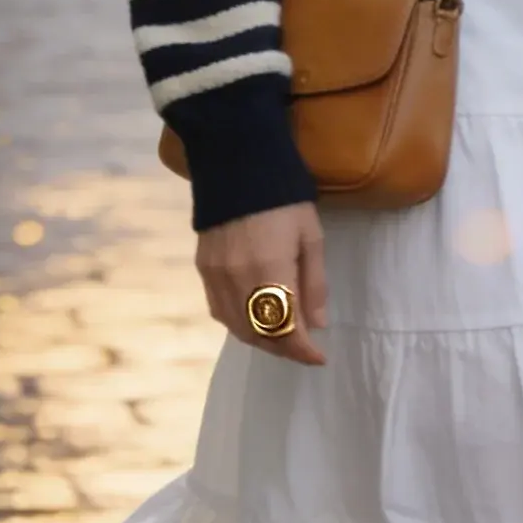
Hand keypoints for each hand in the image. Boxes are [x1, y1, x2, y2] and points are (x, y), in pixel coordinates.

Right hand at [195, 202, 327, 365]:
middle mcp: (237, 280)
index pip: (286, 328)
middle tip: (303, 349)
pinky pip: (219, 310)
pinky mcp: (203, 268)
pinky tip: (253, 319)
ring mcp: (215, 275)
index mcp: (270, 270)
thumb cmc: (285, 199)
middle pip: (259, 334)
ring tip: (282, 338)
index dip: (303, 350)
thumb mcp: (311, 237)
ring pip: (236, 328)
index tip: (319, 358)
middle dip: (283, 348)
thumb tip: (317, 324)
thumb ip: (314, 284)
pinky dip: (238, 324)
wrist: (237, 164)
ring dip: (261, 340)